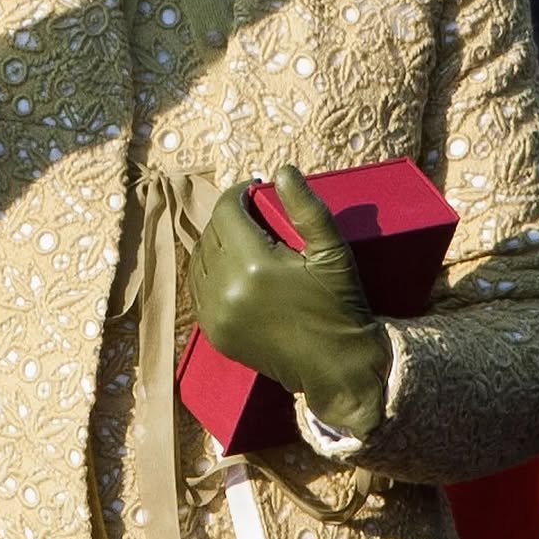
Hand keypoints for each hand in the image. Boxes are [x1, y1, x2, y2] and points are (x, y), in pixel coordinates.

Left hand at [189, 165, 390, 439]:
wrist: (337, 368)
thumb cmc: (339, 306)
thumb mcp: (332, 253)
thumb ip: (306, 209)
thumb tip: (282, 171)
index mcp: (254, 265)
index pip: (227, 211)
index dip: (238, 193)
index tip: (254, 189)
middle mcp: (227, 290)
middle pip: (212, 232)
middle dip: (230, 217)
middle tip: (252, 213)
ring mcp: (217, 315)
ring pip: (201, 259)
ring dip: (217, 242)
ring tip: (242, 238)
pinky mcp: (215, 334)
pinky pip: (199, 289)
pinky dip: (211, 272)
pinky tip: (231, 267)